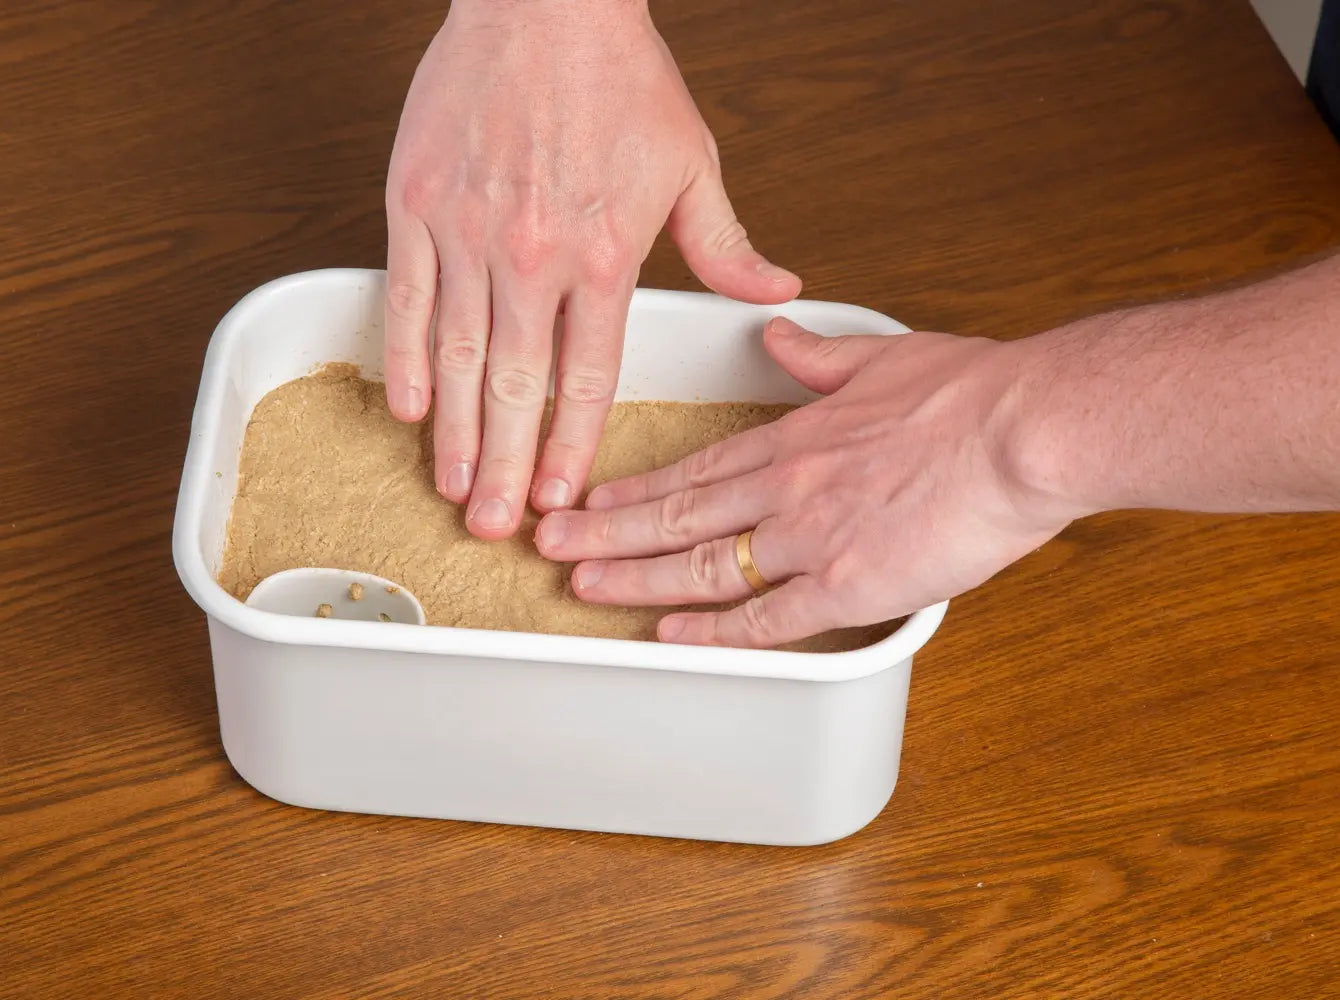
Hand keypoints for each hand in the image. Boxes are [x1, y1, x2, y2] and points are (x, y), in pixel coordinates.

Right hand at [384, 0, 800, 539]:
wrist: (542, 0)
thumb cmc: (617, 76)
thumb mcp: (690, 161)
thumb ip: (725, 244)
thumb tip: (778, 294)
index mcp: (605, 256)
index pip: (587, 379)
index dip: (570, 448)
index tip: (559, 499)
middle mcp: (533, 258)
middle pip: (516, 389)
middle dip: (505, 468)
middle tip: (495, 528)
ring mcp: (467, 234)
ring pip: (457, 357)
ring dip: (454, 433)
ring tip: (451, 487)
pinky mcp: (415, 205)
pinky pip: (406, 299)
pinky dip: (405, 358)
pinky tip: (407, 408)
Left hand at [533, 318, 1079, 647]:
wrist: (1029, 427)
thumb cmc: (973, 392)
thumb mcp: (883, 355)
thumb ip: (818, 354)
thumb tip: (776, 332)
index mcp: (796, 435)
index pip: (693, 468)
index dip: (634, 489)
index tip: (589, 499)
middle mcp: (788, 485)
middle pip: (676, 515)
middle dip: (606, 533)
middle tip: (549, 547)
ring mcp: (813, 536)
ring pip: (703, 564)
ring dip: (636, 578)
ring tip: (583, 588)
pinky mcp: (851, 584)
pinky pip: (769, 618)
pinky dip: (715, 631)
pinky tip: (671, 637)